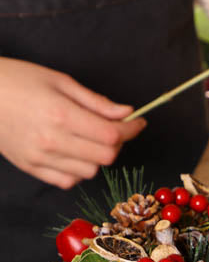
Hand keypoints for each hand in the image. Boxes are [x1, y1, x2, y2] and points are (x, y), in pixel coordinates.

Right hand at [0, 58, 145, 188]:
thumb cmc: (17, 80)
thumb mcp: (60, 81)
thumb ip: (96, 102)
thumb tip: (126, 113)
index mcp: (61, 115)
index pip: (112, 134)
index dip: (132, 130)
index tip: (139, 122)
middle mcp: (52, 141)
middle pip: (105, 157)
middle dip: (118, 143)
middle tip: (114, 129)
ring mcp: (40, 158)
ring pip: (90, 172)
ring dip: (98, 158)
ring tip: (89, 139)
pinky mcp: (30, 167)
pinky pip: (68, 181)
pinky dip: (78, 171)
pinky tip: (73, 152)